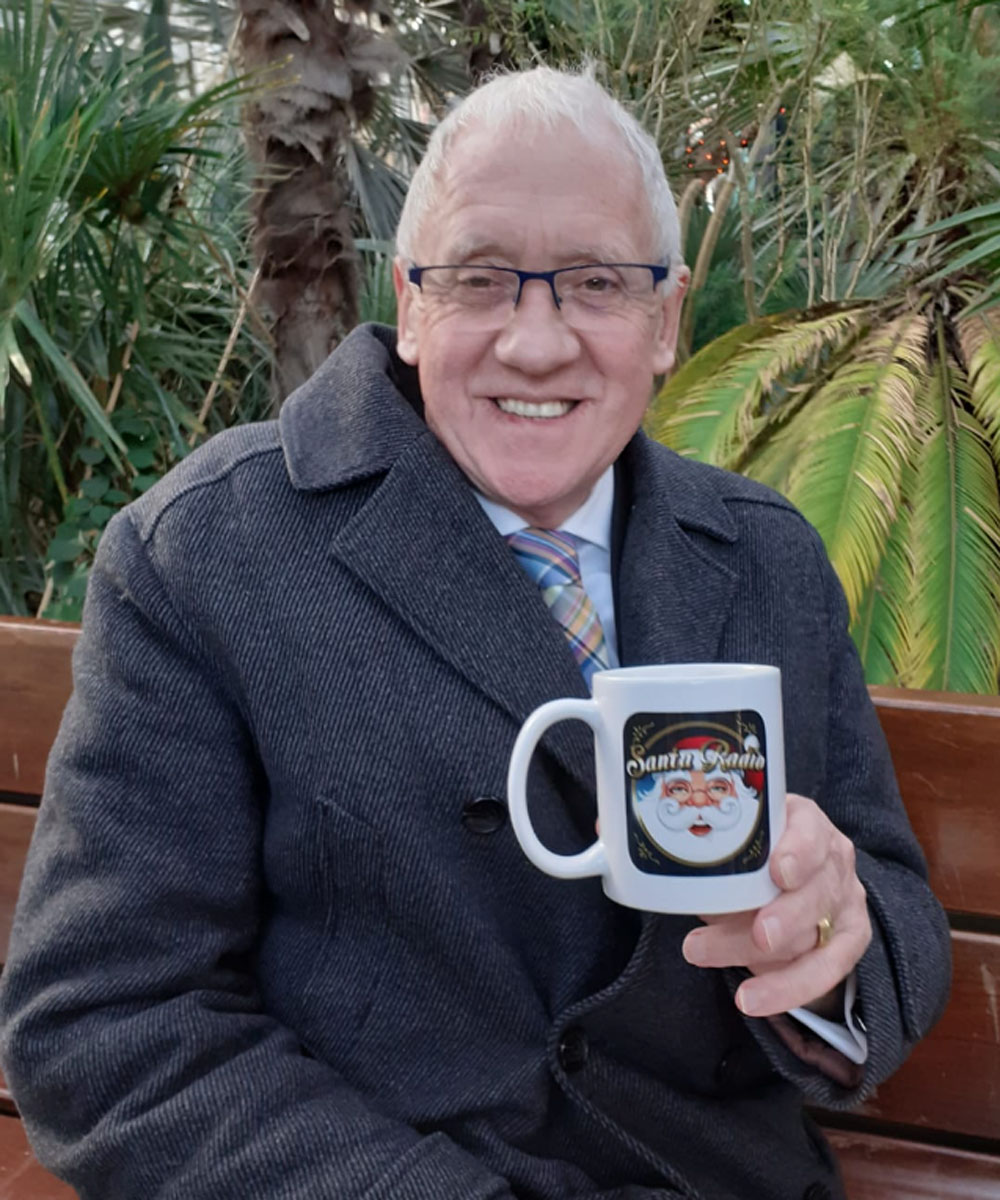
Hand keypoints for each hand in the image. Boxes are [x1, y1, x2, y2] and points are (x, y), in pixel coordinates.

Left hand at [680, 793, 870, 1017]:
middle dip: (787, 915)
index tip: (778, 872)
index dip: (799, 851)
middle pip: (817, 889)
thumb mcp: (736, 847)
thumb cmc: (751, 857)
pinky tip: (753, 1000)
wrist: (786, 886)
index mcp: (804, 822)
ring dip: (765, 958)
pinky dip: (787, 988)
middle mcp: (833, 859)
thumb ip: (717, 859)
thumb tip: (672, 879)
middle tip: (759, 935)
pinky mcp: (847, 940)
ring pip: (816, 933)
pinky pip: (825, 970)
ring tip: (711, 959)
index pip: (810, 830)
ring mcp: (844, 900)